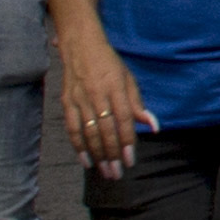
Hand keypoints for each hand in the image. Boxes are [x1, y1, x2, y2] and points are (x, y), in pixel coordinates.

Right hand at [56, 32, 147, 171]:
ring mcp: (80, 99)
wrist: (80, 45)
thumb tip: (153, 127)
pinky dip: (78, 146)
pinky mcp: (67, 101)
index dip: (128, 142)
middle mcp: (97, 95)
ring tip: (105, 171)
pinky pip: (72, 128)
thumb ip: (138, 105)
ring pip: (89, 132)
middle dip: (112, 155)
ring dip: (98, 155)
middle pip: (106, 130)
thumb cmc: (109, 64)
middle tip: (117, 173)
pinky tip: (86, 161)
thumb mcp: (129, 79)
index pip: (124, 120)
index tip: (131, 160)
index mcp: (116, 88)